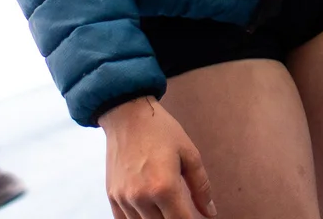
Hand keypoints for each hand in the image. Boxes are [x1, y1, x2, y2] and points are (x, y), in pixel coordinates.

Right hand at [101, 97, 216, 218]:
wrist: (126, 114)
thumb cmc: (159, 130)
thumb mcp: (189, 153)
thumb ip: (201, 186)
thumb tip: (210, 212)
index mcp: (164, 187)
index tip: (196, 218)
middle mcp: (142, 197)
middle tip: (181, 209)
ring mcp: (124, 198)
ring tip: (166, 208)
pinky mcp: (112, 196)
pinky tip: (149, 212)